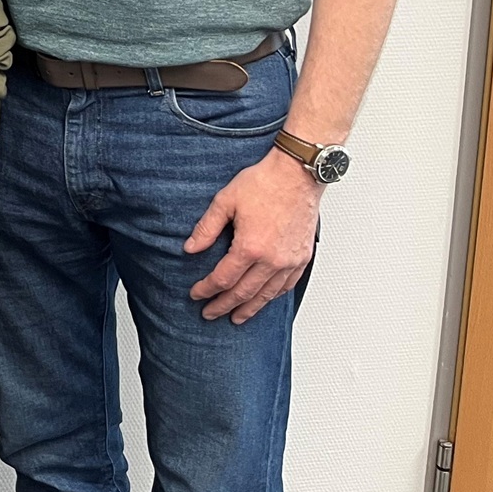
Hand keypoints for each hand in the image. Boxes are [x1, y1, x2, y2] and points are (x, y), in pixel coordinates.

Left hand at [185, 147, 320, 322]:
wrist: (298, 174)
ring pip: (267, 295)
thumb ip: (206, 228)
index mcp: (250, 247)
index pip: (223, 279)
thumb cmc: (264, 183)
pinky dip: (272, 296)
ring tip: (236, 317)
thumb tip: (190, 248)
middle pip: (244, 293)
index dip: (207, 290)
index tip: (196, 295)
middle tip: (210, 314)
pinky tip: (264, 299)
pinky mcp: (303, 257)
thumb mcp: (225, 201)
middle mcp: (273, 260)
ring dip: (249, 308)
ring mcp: (291, 261)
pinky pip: (287, 286)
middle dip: (224, 306)